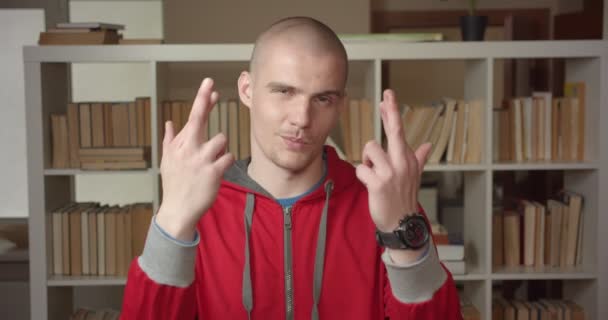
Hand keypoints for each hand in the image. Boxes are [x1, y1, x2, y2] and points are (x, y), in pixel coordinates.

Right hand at [156, 78, 234, 240]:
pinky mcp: (213, 172)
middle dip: (204, 101)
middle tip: (211, 87)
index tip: (209, 84)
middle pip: (199, 119)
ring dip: (221, 148)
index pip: (192, 118)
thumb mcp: (168, 161)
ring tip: (211, 161)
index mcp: (179, 145)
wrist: (178, 210)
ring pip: (221, 139)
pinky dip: (225, 161)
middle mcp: (188, 149)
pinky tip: (217, 170)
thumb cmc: (175, 184)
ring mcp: (200, 160)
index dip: (202, 100)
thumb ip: (170, 140)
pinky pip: (228, 157)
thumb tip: (169, 122)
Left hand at [355, 89, 431, 233]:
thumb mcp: (414, 176)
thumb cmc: (404, 197)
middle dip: (390, 112)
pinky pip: (360, 169)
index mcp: (409, 159)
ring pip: (369, 150)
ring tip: (373, 174)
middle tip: (386, 96)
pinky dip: (361, 176)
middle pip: (394, 131)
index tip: (388, 95)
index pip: (399, 131)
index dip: (392, 112)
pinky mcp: (378, 183)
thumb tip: (428, 145)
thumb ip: (420, 158)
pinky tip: (369, 185)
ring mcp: (391, 173)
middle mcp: (402, 163)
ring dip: (366, 161)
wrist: (402, 223)